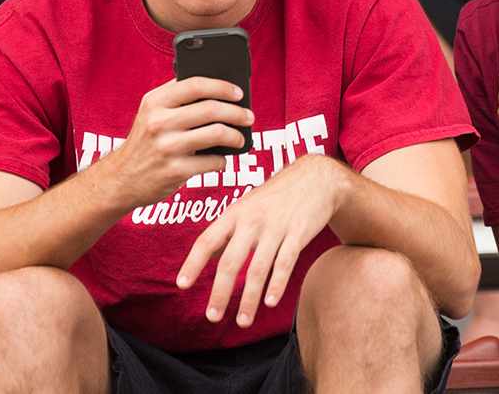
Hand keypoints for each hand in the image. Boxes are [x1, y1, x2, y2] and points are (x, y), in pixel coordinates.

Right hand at [95, 77, 250, 206]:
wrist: (120, 179)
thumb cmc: (144, 142)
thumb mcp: (150, 112)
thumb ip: (177, 97)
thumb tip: (218, 87)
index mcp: (155, 102)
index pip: (196, 85)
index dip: (223, 86)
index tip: (238, 93)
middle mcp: (158, 122)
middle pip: (212, 109)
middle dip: (237, 113)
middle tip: (248, 117)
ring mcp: (167, 147)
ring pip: (217, 133)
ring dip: (236, 136)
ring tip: (239, 139)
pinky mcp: (175, 170)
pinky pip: (213, 161)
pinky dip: (222, 160)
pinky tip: (219, 159)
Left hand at [176, 154, 349, 326]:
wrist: (317, 178)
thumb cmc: (278, 195)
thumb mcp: (247, 205)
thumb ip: (228, 230)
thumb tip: (209, 255)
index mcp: (235, 213)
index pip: (207, 240)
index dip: (193, 263)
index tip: (182, 285)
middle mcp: (252, 220)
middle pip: (231, 261)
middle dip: (221, 292)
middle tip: (212, 316)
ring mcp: (276, 227)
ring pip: (259, 269)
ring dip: (249, 299)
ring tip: (243, 321)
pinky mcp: (299, 233)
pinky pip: (285, 263)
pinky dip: (277, 285)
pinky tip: (270, 303)